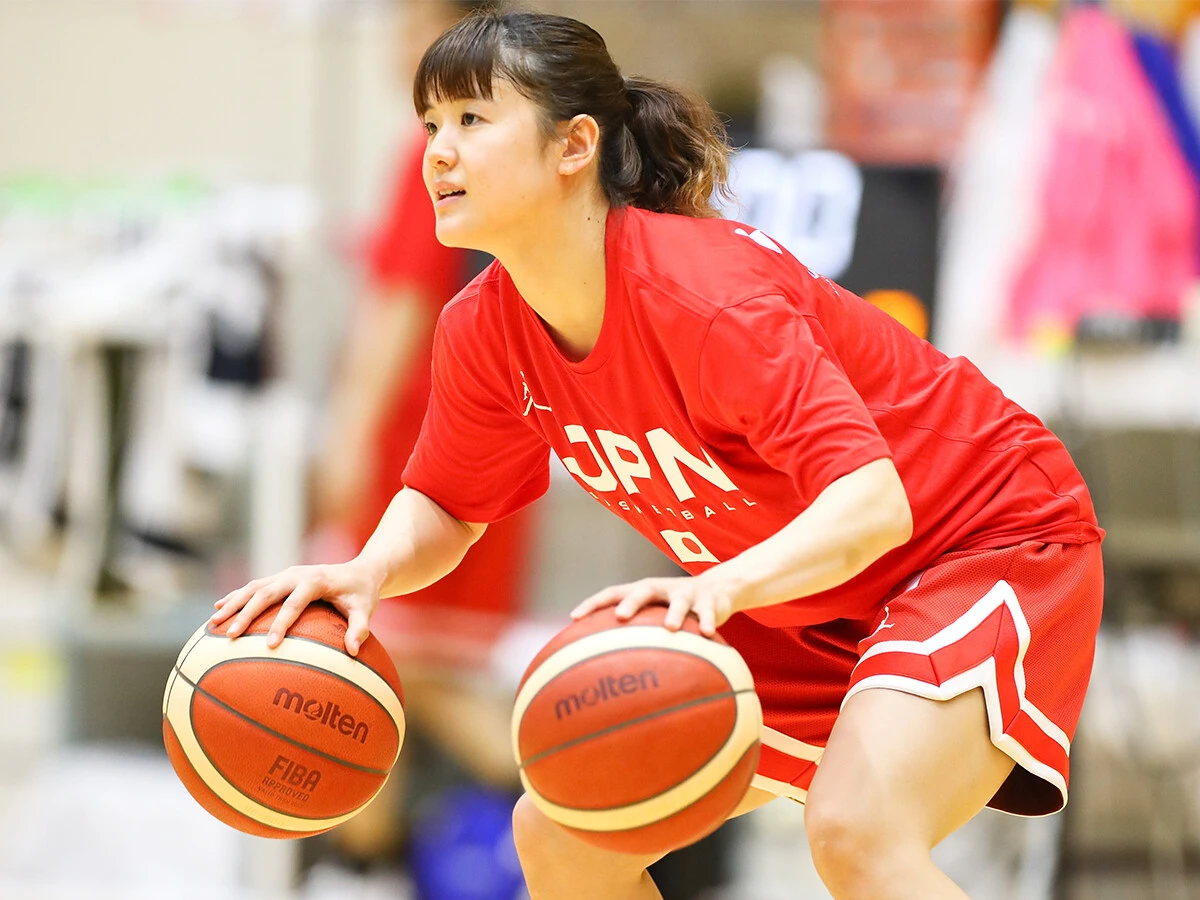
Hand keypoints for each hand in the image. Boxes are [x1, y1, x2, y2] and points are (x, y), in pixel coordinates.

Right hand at [209, 559, 383, 655]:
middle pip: (266, 592)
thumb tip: (353, 652)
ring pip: (253, 587)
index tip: (269, 644)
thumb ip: (360, 628)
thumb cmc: (361, 594)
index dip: (281, 622)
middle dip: (247, 613)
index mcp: (315, 580)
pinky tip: (218, 610)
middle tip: (232, 636)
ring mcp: (285, 574)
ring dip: (233, 604)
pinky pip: (253, 587)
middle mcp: (296, 574)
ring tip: (214, 624)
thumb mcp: (366, 609)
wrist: (359, 571)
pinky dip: (235, 597)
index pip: (295, 602)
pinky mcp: (279, 578)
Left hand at [568, 572, 742, 637]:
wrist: (718, 590)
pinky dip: (707, 621)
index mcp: (642, 592)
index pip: (613, 593)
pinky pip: (709, 611)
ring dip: (675, 612)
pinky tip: (706, 634)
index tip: (574, 617)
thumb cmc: (675, 611)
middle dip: (631, 602)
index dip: (593, 603)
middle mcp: (662, 589)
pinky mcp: (709, 600)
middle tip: (620, 617)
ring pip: (679, 600)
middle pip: (643, 590)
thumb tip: (603, 672)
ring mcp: (686, 593)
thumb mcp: (655, 618)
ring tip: (671, 627)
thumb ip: (633, 637)